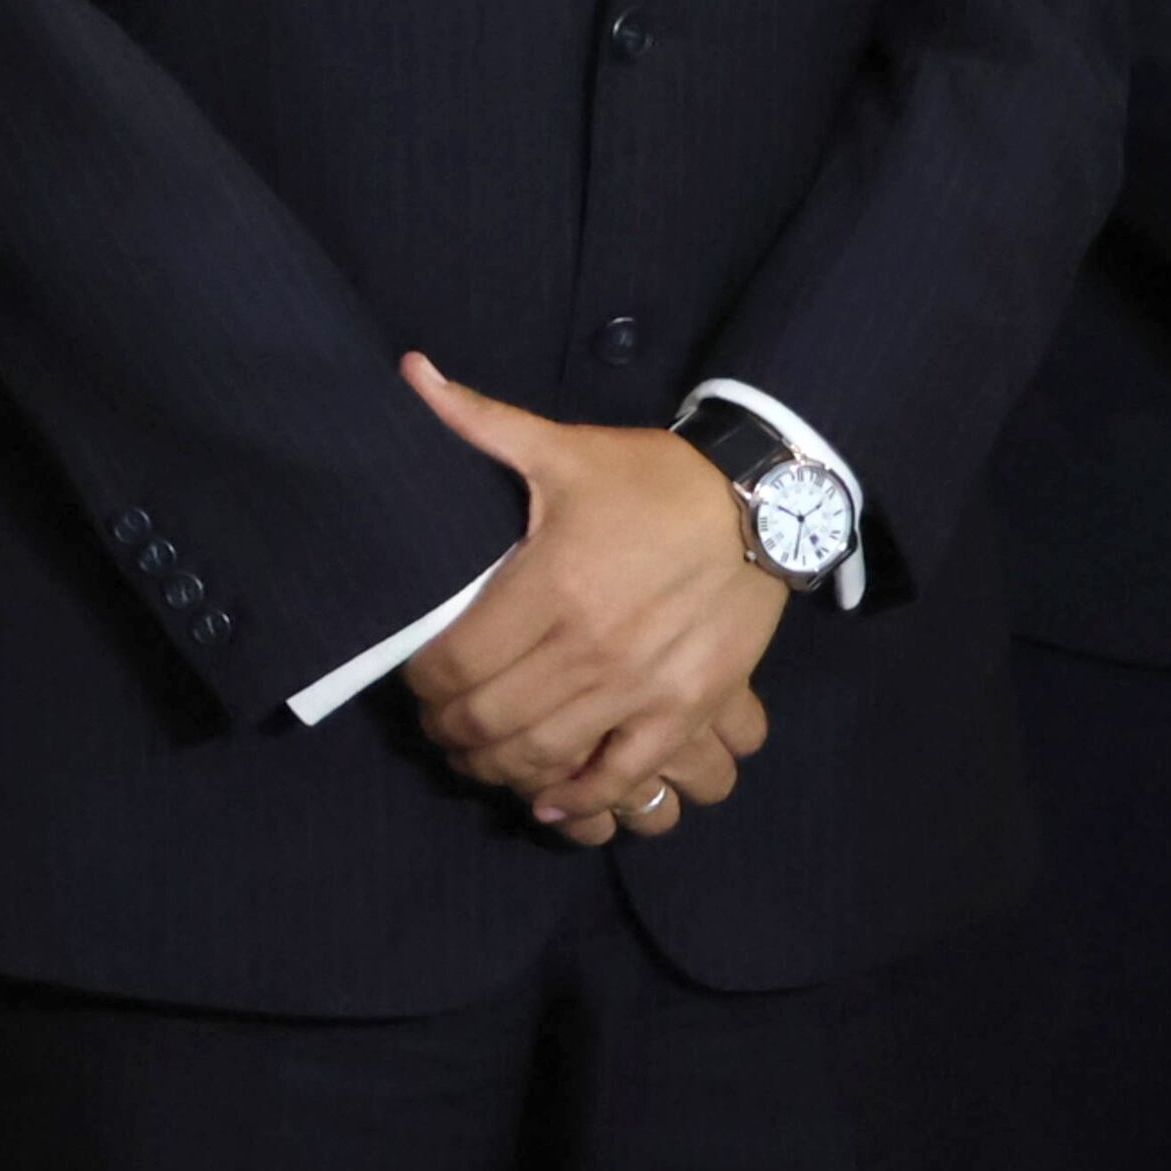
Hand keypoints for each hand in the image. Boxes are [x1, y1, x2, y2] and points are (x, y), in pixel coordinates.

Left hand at [396, 357, 787, 832]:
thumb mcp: (563, 447)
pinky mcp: (684, 710)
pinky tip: (548, 799)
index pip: (458, 662)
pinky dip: (579, 797)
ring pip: (546, 756)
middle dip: (450, 733)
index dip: (422, 685)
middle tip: (437, 728)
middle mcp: (591, 648)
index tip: (413, 682)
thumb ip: (479, 421)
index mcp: (551, 586)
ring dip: (500, 769)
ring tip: (476, 759)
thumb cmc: (651, 478)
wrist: (759, 506)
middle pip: (492, 720)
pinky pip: (623, 773)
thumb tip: (411, 371)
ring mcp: (640, 688)